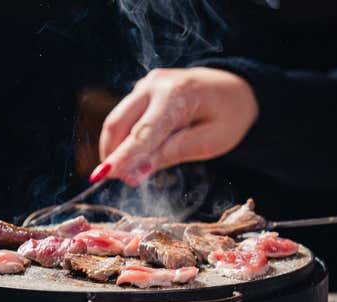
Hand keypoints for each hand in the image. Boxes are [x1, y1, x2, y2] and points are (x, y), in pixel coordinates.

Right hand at [92, 67, 257, 185]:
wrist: (234, 88)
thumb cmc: (229, 116)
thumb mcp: (212, 141)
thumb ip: (175, 152)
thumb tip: (138, 170)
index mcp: (177, 94)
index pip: (142, 133)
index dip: (122, 157)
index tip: (102, 175)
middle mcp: (155, 85)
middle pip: (118, 123)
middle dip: (113, 155)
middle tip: (123, 181)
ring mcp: (146, 85)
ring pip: (117, 121)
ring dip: (117, 150)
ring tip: (132, 174)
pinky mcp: (142, 92)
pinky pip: (125, 118)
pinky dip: (125, 140)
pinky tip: (136, 158)